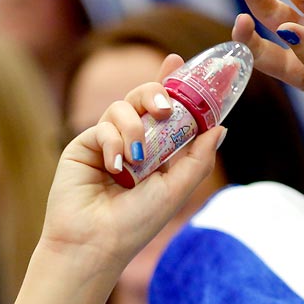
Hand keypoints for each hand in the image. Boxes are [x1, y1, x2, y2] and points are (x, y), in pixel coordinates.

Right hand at [37, 60, 225, 277]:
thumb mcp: (176, 190)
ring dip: (134, 128)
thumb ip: (198, 158)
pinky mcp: (83, 147)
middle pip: (144, 98)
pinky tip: (114, 168)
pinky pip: (103, 126)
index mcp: (156, 153)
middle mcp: (131, 144)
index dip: (173, 84)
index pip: (166, 110)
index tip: (178, 61)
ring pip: (123, 107)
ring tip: (135, 158)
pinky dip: (112, 143)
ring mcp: (106, 144)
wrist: (94, 243)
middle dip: (156, 94)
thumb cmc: (134, 224)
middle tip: (164, 108)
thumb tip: (220, 127)